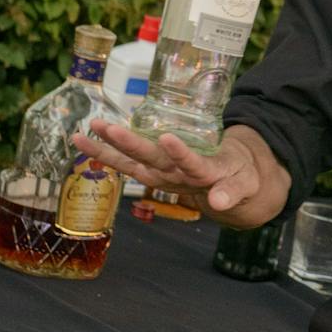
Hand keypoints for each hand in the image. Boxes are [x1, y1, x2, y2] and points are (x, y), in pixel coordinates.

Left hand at [72, 118, 260, 217]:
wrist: (229, 185)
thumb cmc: (239, 174)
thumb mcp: (245, 182)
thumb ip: (232, 191)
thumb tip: (219, 202)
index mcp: (203, 175)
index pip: (192, 165)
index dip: (180, 154)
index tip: (169, 139)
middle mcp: (176, 176)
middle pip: (152, 161)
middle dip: (130, 144)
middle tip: (110, 128)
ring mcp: (161, 175)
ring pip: (132, 163)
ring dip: (108, 150)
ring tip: (87, 132)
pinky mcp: (153, 171)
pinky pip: (125, 162)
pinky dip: (105, 152)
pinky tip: (86, 138)